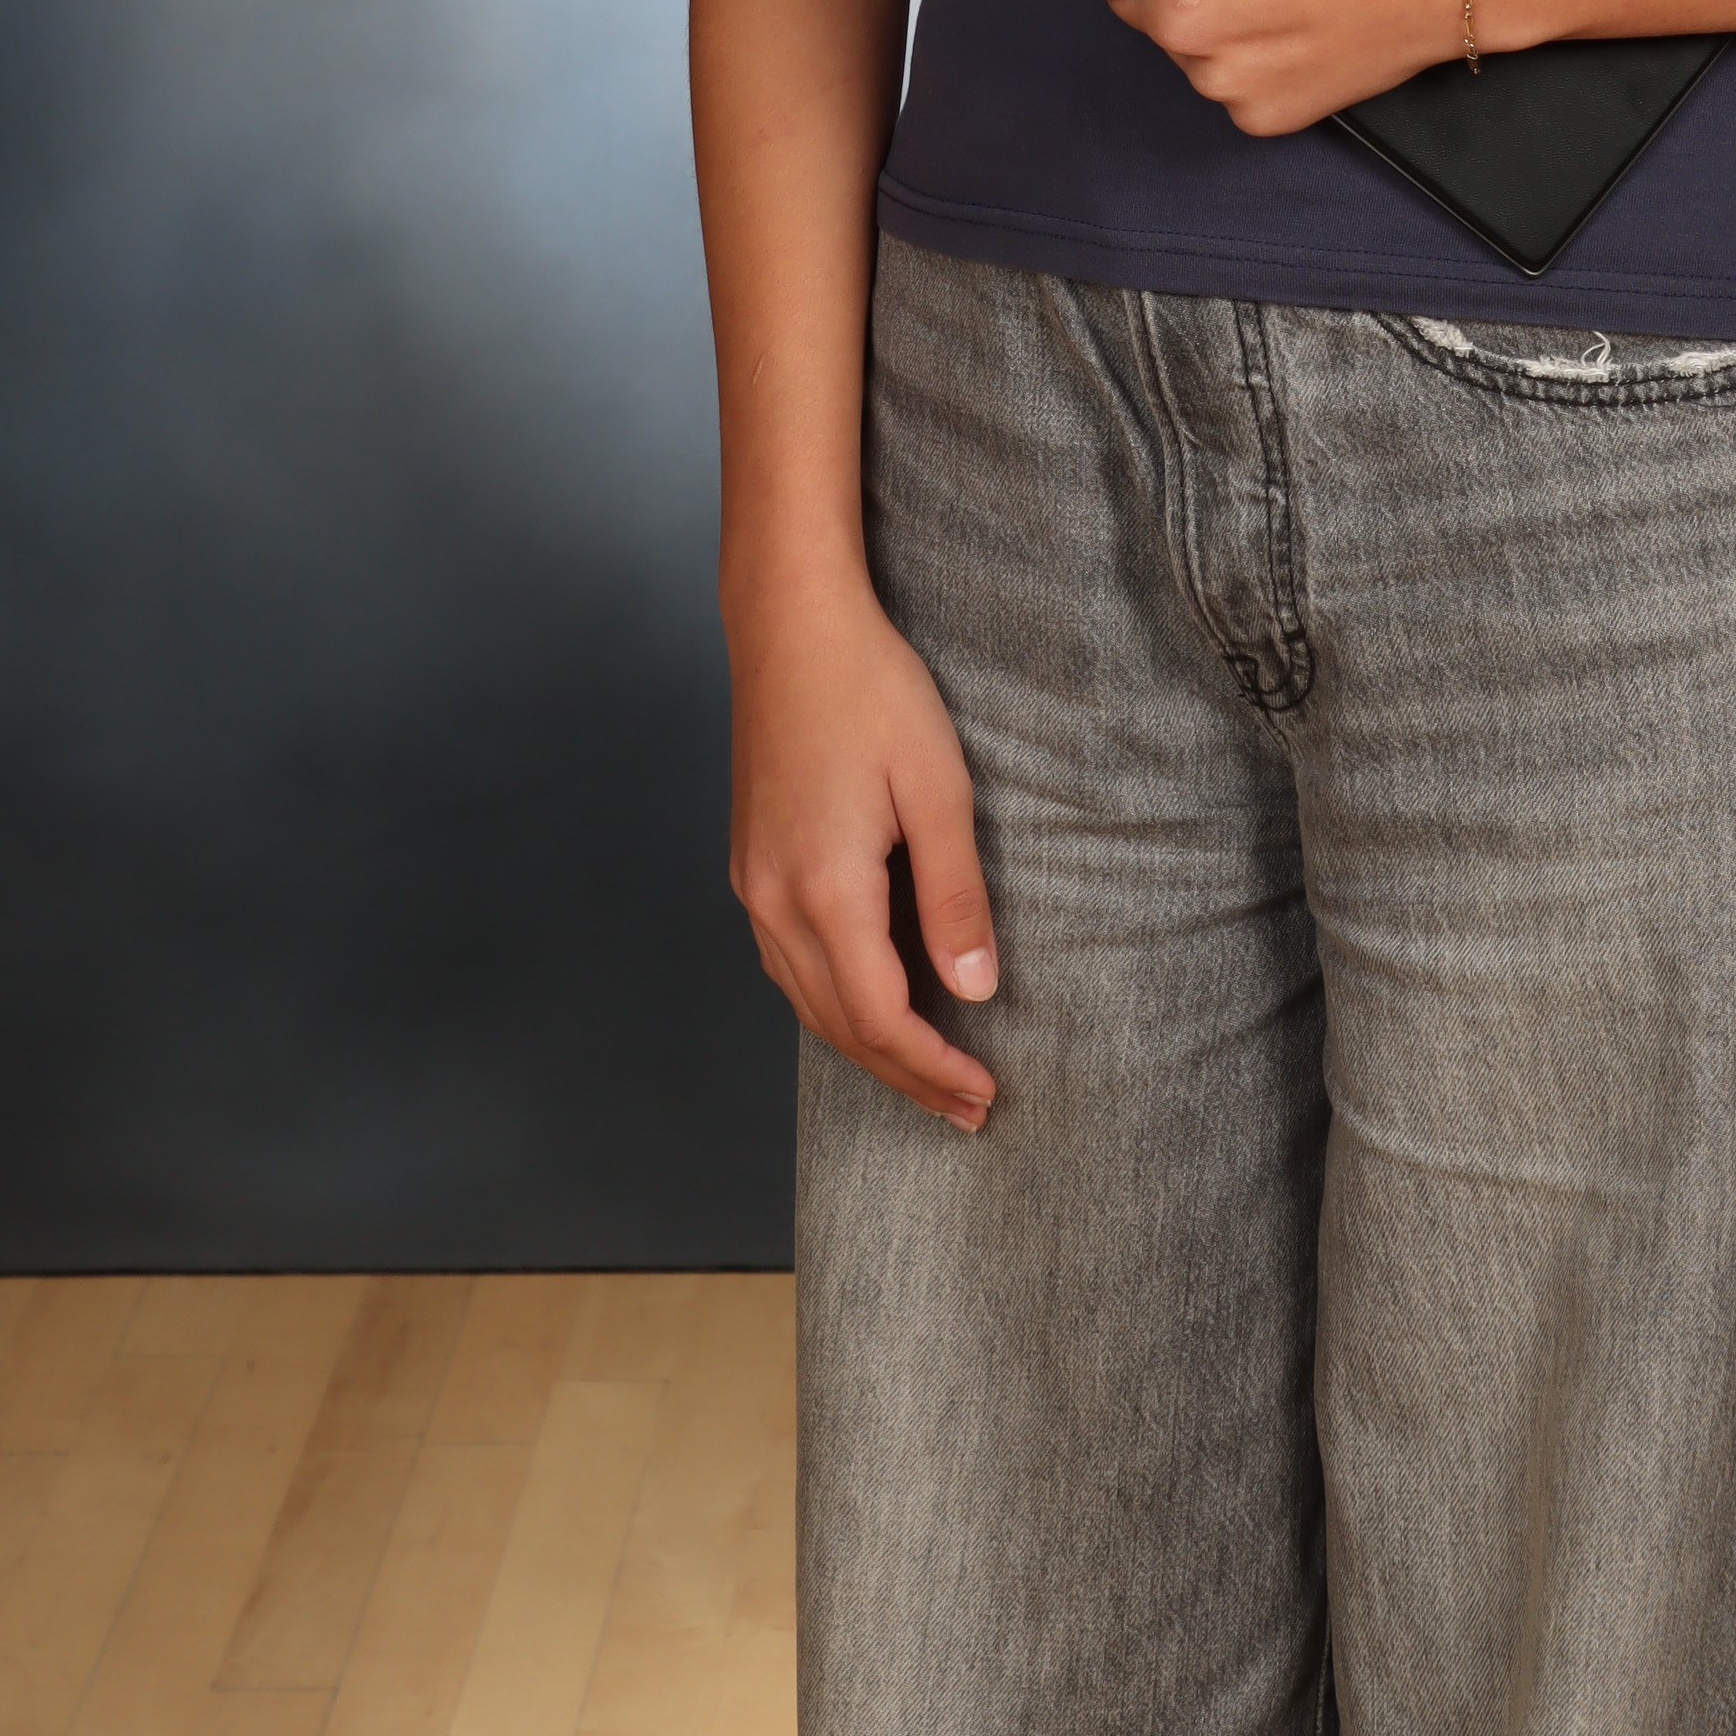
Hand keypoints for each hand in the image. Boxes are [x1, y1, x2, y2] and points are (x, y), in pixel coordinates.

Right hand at [727, 571, 999, 1129]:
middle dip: (906, 1077)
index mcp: (823, 891)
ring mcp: (752, 885)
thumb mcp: (937, 788)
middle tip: (969, 1111)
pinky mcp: (750, 864)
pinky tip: (870, 1003)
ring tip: (929, 1074)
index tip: (986, 1095)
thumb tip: (975, 991)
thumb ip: (955, 896)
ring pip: (807, 1002)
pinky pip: (789, 964)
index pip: (880, 1019)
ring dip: (868, 1047)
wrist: (790, 625)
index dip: (934, 1069)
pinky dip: (834, 1002)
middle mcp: (773, 902)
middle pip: (839, 1026)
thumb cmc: (871, 691)